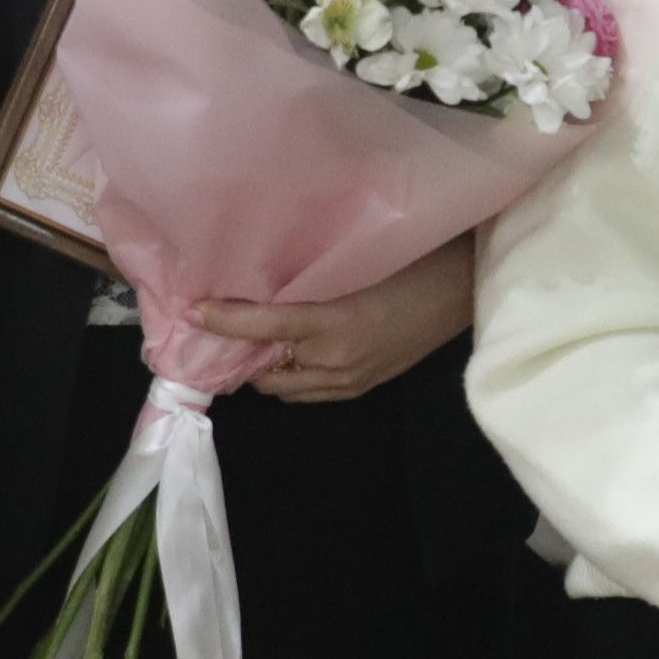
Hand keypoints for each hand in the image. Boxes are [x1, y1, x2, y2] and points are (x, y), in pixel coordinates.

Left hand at [185, 243, 474, 407]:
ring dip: (265, 368)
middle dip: (239, 353)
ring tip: (254, 342)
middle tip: (222, 326)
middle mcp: (335, 361)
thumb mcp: (358, 265)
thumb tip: (264, 281)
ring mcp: (348, 381)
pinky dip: (290, 377)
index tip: (194, 311)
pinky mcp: (361, 389)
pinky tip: (291, 354)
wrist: (465, 291)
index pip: (265, 325)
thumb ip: (312, 281)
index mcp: (335, 323)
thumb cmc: (414, 264)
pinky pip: (308, 394)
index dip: (225, 320)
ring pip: (283, 389)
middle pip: (265, 370)